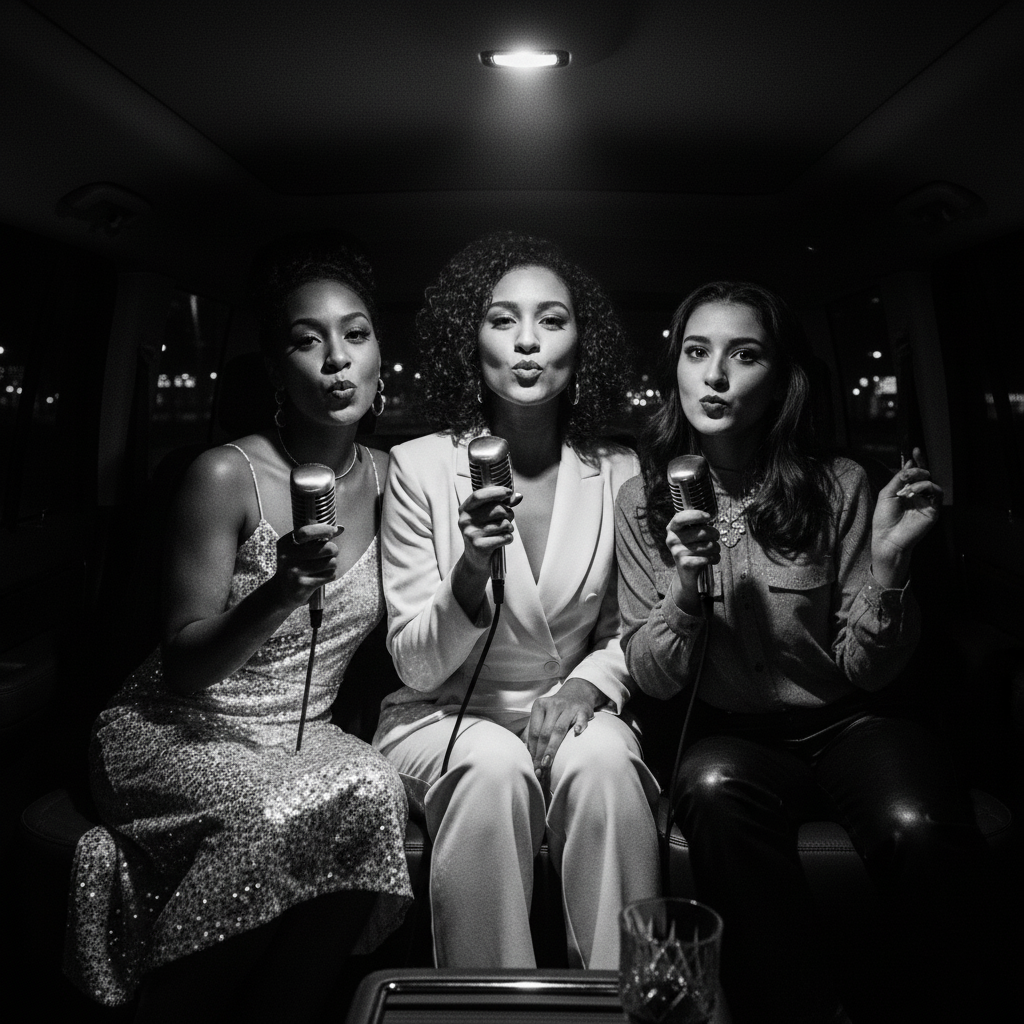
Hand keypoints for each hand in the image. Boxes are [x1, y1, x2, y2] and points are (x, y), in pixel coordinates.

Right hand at [272, 523, 343, 607]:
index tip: (334, 530)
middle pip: (326, 548)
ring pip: (331, 562)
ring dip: (333, 564)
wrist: (281, 593)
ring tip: (325, 566)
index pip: (306, 532)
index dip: (324, 529)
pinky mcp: (304, 584)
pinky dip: (330, 575)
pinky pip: (330, 575)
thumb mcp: (298, 550)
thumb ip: (317, 538)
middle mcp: (288, 556)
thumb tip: (340, 528)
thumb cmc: (295, 566)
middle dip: (334, 550)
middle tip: (331, 553)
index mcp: (285, 543)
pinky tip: (322, 577)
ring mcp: (295, 571)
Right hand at [457, 485, 519, 575]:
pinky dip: (509, 538)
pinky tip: (504, 540)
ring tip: (504, 531)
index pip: (479, 495)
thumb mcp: (487, 517)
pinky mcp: (479, 546)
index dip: (496, 491)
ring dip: (509, 527)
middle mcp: (465, 521)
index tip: (509, 492)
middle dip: (509, 513)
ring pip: (503, 524)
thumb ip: (500, 504)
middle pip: (497, 509)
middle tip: (508, 519)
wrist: (475, 561)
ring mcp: (471, 534)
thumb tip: (518, 496)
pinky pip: (505, 537)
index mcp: (465, 510)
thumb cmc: (484, 534)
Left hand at [526, 677, 602, 782]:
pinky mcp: (583, 710)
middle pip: (545, 732)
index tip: (532, 764)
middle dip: (540, 752)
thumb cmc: (555, 710)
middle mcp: (553, 705)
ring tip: (547, 763)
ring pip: (559, 729)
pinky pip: (581, 719)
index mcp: (540, 706)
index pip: (534, 731)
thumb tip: (522, 749)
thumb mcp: (541, 714)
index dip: (532, 749)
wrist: (577, 693)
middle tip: (538, 769)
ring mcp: (569, 707)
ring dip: (552, 748)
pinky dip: (579, 725)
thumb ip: (532, 730)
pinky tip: (576, 732)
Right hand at [666, 510, 719, 610]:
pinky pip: (707, 558)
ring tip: (714, 550)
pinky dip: (715, 558)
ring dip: (716, 548)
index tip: (709, 517)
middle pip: (702, 532)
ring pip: (708, 546)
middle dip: (715, 534)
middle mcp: (672, 539)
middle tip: (716, 537)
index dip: (696, 515)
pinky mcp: (684, 564)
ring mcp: (677, 552)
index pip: (680, 518)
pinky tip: (713, 559)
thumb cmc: (692, 547)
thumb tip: (708, 517)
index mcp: (672, 528)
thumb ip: (696, 524)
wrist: (687, 572)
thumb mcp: (691, 533)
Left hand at [871, 448, 942, 586]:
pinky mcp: (933, 510)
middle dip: (919, 466)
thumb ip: (898, 478)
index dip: (917, 461)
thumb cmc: (884, 518)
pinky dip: (926, 487)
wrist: (888, 538)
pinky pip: (936, 492)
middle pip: (926, 475)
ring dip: (920, 478)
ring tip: (908, 486)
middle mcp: (918, 496)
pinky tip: (913, 491)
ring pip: (931, 482)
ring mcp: (927, 503)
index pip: (915, 474)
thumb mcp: (888, 493)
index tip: (915, 450)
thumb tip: (909, 464)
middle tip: (911, 467)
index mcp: (907, 491)